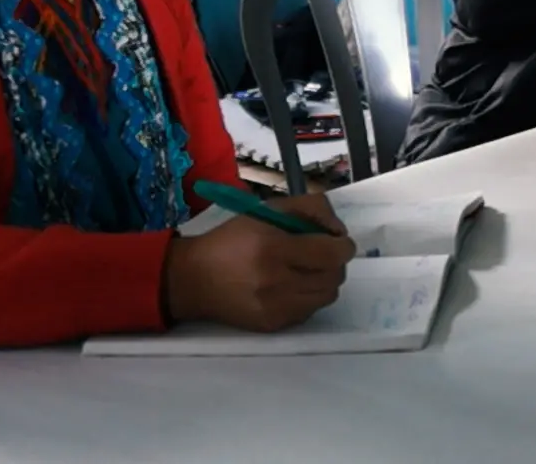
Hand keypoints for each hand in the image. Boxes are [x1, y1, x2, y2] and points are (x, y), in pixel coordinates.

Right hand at [163, 193, 357, 331]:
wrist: (192, 280)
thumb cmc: (231, 240)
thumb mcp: (266, 211)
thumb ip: (309, 208)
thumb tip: (338, 230)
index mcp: (273, 249)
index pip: (332, 253)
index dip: (343, 245)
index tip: (337, 240)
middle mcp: (276, 282)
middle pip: (335, 276)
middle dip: (335, 261)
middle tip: (321, 253)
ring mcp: (275, 309)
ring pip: (327, 296)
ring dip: (325, 280)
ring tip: (306, 270)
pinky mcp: (273, 326)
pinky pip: (310, 311)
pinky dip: (309, 297)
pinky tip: (292, 286)